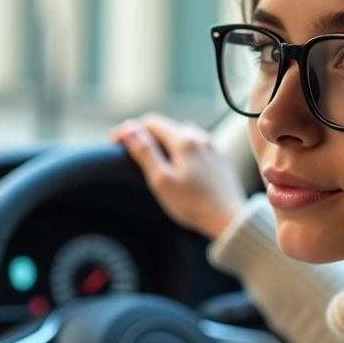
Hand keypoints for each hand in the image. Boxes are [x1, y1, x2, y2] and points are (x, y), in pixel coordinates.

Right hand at [110, 113, 246, 239]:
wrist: (228, 219)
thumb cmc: (192, 204)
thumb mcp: (161, 180)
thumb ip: (145, 152)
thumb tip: (129, 129)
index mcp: (183, 140)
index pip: (150, 122)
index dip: (130, 130)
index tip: (115, 143)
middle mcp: (200, 136)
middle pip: (166, 128)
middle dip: (147, 137)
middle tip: (133, 155)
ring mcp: (213, 146)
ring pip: (183, 136)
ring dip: (166, 143)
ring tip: (158, 162)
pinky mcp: (221, 158)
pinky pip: (198, 147)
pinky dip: (184, 152)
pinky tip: (182, 170)